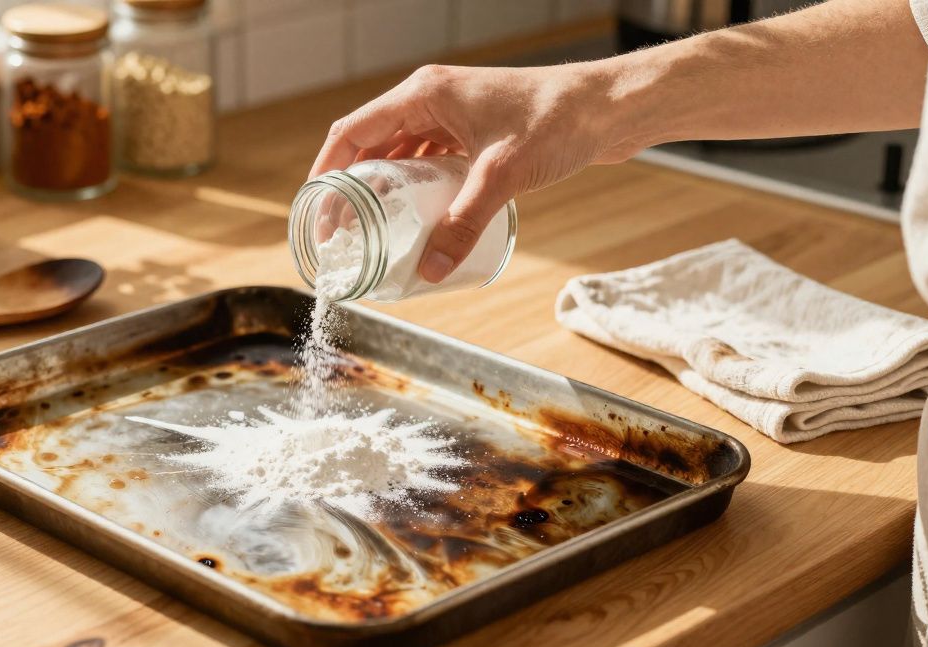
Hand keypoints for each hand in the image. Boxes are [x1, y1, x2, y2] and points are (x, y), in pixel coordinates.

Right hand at [310, 63, 630, 282]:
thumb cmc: (557, 122)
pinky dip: (414, 185)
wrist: (609, 107)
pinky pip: (428, 157)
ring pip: (400, 152)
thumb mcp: (501, 177)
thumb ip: (462, 224)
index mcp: (424, 94)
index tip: (317, 212)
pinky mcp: (474, 130)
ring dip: (383, 188)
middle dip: (351, 187)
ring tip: (371, 230)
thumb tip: (431, 271)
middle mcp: (431, 98)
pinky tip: (416, 215)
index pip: (352, 132)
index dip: (327, 173)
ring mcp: (453, 113)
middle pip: (371, 143)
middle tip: (341, 232)